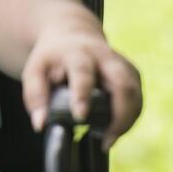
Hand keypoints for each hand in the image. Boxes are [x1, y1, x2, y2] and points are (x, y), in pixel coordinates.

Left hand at [21, 5, 142, 149]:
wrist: (72, 32)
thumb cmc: (52, 57)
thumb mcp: (35, 70)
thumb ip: (35, 96)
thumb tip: (40, 124)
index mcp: (78, 53)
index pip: (83, 72)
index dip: (83, 94)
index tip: (80, 116)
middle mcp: (104, 56)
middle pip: (123, 82)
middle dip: (120, 114)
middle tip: (107, 139)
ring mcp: (121, 63)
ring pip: (135, 93)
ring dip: (127, 120)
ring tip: (109, 139)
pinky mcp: (131, 72)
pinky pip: (137, 97)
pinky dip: (131, 117)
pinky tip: (116, 128)